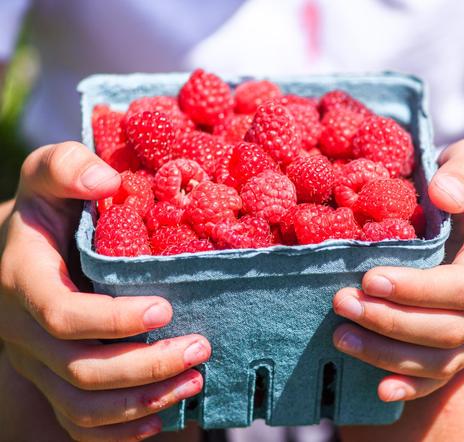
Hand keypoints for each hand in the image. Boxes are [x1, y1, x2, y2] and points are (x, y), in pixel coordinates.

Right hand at [0, 142, 210, 440]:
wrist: (29, 250)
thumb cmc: (50, 210)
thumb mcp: (49, 176)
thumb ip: (67, 167)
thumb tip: (106, 180)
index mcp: (24, 282)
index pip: (61, 316)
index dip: (113, 320)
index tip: (165, 307)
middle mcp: (27, 332)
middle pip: (82, 370)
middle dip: (145, 365)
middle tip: (201, 347)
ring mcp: (41, 364)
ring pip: (84, 406)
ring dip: (143, 401)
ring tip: (196, 380)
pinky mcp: (57, 382)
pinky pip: (81, 425)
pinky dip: (122, 431)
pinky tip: (165, 416)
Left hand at [332, 138, 463, 401]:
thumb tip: (444, 195)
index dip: (418, 289)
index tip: (370, 279)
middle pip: (452, 328)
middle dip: (392, 322)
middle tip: (342, 303)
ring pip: (445, 359)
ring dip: (390, 354)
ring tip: (342, 336)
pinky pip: (444, 375)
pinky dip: (412, 387)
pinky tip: (379, 391)